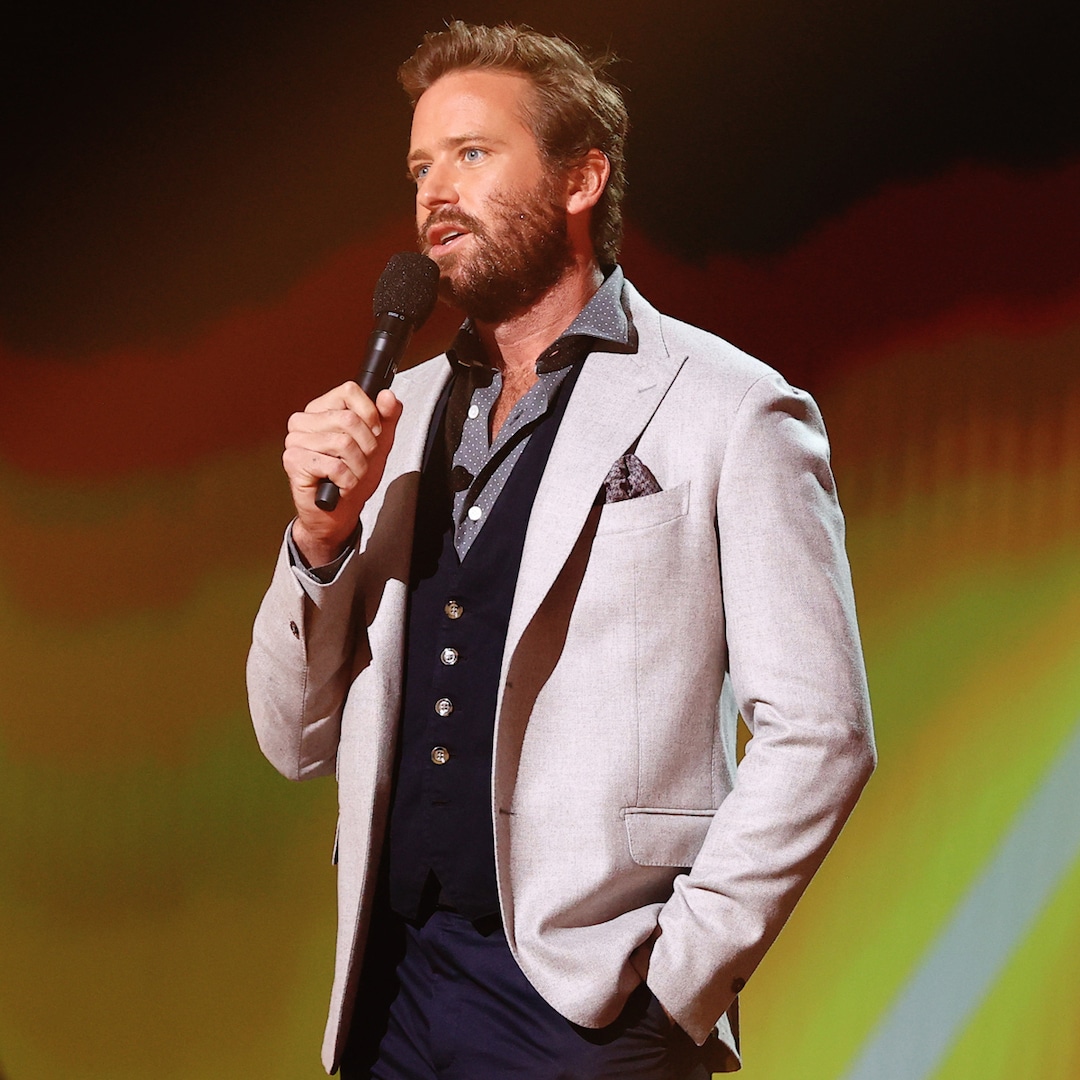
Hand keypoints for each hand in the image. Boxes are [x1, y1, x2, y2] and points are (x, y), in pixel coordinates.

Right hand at [283, 382, 402, 565]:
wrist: (339, 512)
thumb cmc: (354, 475)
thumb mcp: (379, 443)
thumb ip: (387, 416)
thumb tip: (387, 396)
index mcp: (321, 409)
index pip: (349, 390)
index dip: (370, 413)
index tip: (375, 432)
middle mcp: (303, 421)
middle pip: (349, 418)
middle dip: (367, 446)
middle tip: (362, 461)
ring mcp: (295, 440)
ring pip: (343, 443)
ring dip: (358, 466)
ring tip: (352, 474)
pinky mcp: (293, 461)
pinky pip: (335, 466)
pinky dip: (347, 480)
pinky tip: (341, 485)